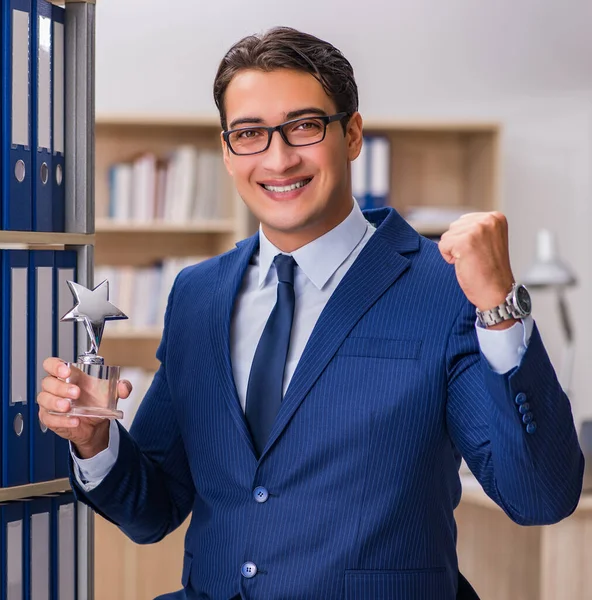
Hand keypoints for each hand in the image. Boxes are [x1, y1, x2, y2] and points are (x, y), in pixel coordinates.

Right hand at [38, 357, 132, 458]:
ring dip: (56, 402)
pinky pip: (49, 418)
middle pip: (48, 382)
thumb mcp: (110, 393)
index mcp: (68, 375)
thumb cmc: (97, 402)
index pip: (51, 364)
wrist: (96, 425)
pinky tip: (74, 420)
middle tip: (76, 392)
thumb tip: (124, 387)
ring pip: (44, 399)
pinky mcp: (50, 418)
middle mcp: (56, 387)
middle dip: (61, 387)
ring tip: (69, 407)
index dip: (55, 366)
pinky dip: (62, 420)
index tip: (66, 371)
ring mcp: (50, 403)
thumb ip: (120, 387)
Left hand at [438, 212, 515, 327]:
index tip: (481, 252)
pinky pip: (442, 246)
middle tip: (476, 258)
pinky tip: (465, 264)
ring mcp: (477, 230)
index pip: (463, 221)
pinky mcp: (465, 242)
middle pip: (453, 227)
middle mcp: (488, 220)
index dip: (466, 240)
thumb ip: (475, 228)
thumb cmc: (490, 271)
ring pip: (447, 236)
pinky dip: (449, 258)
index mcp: (495, 217)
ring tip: (472, 261)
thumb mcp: (487, 240)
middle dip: (459, 245)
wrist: (497, 292)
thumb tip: (455, 225)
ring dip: (454, 252)